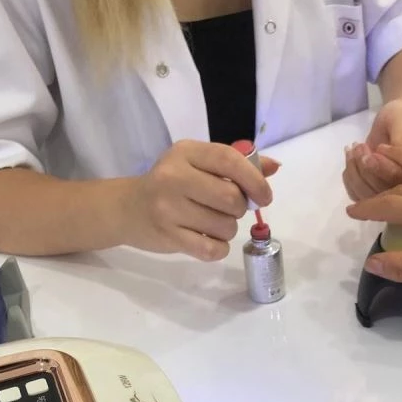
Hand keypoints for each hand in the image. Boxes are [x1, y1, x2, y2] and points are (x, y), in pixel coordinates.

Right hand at [120, 140, 278, 260]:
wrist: (128, 209)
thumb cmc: (171, 184)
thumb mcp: (198, 164)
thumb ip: (235, 165)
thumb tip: (273, 167)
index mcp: (186, 152)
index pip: (229, 160)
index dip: (254, 180)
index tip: (264, 197)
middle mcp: (174, 177)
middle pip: (230, 198)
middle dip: (239, 209)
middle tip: (230, 210)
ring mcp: (168, 208)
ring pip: (224, 226)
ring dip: (228, 230)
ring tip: (213, 224)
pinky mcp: (168, 236)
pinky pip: (211, 249)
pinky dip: (219, 248)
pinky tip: (210, 241)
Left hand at [343, 97, 401, 201]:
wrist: (398, 121)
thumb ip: (400, 140)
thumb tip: (387, 156)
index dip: (387, 168)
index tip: (371, 153)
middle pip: (390, 193)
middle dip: (368, 171)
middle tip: (358, 148)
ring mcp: (399, 194)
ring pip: (373, 197)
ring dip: (356, 174)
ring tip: (353, 150)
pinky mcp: (381, 194)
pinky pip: (362, 196)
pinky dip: (350, 180)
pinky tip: (349, 161)